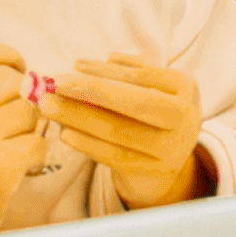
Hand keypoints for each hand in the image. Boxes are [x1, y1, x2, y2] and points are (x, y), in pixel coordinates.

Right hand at [0, 44, 47, 236]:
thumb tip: (26, 72)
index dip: (9, 59)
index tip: (16, 71)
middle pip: (11, 79)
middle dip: (18, 96)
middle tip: (8, 118)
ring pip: (29, 110)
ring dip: (26, 127)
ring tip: (6, 144)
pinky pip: (37, 142)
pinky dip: (32, 153)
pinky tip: (13, 164)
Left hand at [44, 53, 209, 208]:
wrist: (171, 155)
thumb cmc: (154, 109)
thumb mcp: (151, 85)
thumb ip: (125, 71)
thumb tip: (83, 66)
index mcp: (186, 88)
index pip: (142, 76)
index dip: (106, 71)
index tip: (74, 66)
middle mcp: (185, 118)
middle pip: (132, 104)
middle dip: (88, 92)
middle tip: (53, 85)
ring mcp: (171, 148)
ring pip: (117, 131)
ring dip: (78, 117)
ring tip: (50, 107)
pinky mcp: (152, 171)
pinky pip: (113, 156)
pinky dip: (86, 143)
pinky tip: (65, 133)